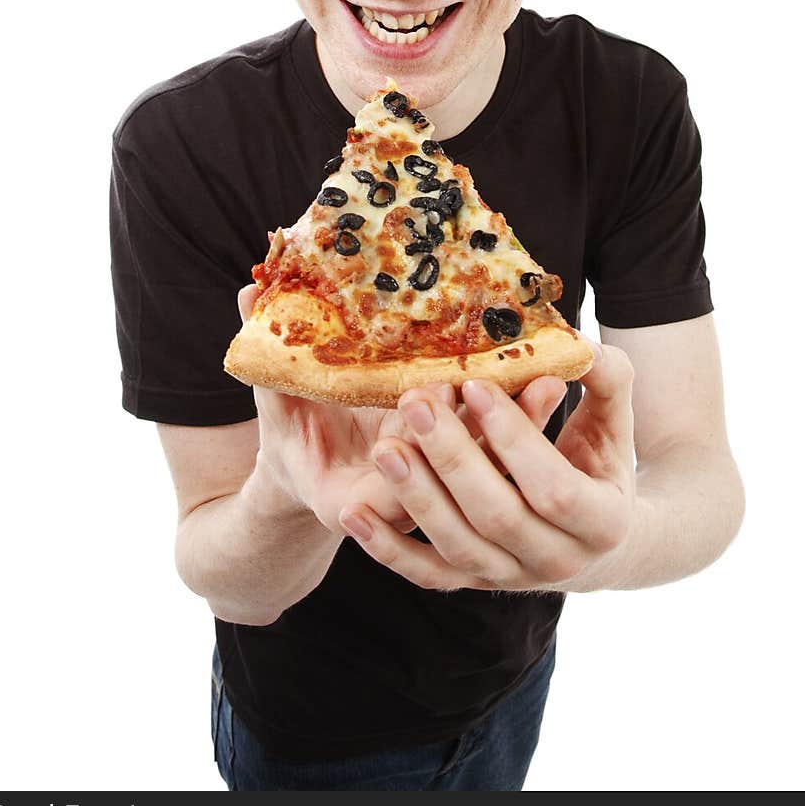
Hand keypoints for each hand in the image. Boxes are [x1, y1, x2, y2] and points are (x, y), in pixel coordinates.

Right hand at [238, 285, 559, 536]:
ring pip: (487, 474)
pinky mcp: (460, 492)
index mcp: (348, 504)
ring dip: (522, 429)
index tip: (463, 386)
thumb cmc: (291, 443)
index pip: (404, 475)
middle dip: (502, 432)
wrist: (311, 487)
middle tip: (543, 383)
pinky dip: (519, 429)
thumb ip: (268, 362)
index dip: (437, 437)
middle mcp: (399, 512)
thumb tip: (249, 293)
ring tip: (555, 381)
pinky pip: (496, 464)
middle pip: (460, 478)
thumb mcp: (276, 410)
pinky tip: (549, 389)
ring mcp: (434, 506)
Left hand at [338, 339, 635, 592]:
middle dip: (453, 458)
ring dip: (416, 497)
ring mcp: (512, 577)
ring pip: (457, 546)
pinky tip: (353, 515)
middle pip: (497, 516)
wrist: (597, 536)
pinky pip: (426, 574)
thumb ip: (606, 377)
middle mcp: (558, 561)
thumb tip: (576, 343)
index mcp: (603, 522)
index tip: (474, 385)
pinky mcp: (473, 581)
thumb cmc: (601, 458)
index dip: (514, 437)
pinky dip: (386, 549)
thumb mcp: (615, 418)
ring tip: (385, 447)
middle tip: (416, 403)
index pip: (553, 488)